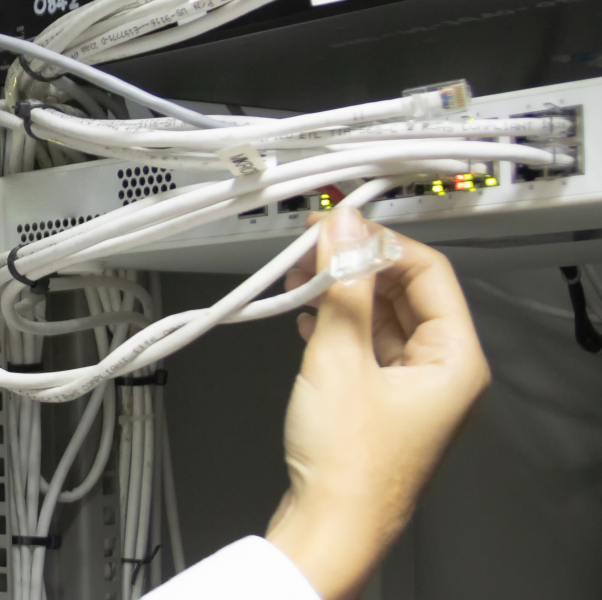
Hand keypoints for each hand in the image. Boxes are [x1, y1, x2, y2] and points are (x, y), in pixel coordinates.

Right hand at [269, 209, 489, 599]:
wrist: (330, 527)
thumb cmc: (349, 464)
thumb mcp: (339, 360)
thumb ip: (343, 288)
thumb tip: (343, 230)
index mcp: (456, 358)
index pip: (428, 272)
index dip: (380, 243)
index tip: (336, 228)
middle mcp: (443, 371)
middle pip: (405, 293)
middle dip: (356, 266)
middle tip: (310, 249)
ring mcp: (412, 389)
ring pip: (381, 319)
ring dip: (341, 295)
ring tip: (299, 278)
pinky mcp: (380, 404)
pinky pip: (365, 347)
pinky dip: (336, 325)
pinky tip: (305, 318)